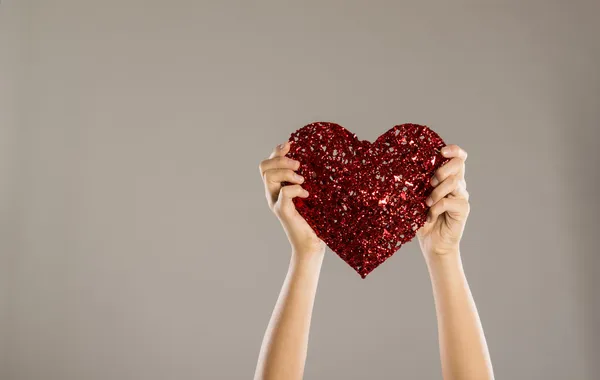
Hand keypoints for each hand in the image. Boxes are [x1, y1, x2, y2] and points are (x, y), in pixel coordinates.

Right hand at [259, 141, 325, 256]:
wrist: (312, 244)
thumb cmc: (314, 219)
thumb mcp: (310, 193)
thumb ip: (306, 178)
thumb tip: (315, 158)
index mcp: (277, 187)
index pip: (267, 163)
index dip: (276, 152)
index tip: (290, 145)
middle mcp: (272, 194)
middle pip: (264, 167)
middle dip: (281, 159)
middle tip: (299, 165)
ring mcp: (276, 202)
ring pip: (269, 177)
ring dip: (287, 172)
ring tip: (303, 179)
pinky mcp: (284, 212)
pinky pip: (284, 193)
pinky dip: (295, 189)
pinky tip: (306, 194)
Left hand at [417, 144, 469, 259]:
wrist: (432, 243)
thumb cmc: (422, 218)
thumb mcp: (415, 198)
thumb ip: (414, 184)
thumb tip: (398, 171)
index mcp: (447, 177)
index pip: (458, 157)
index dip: (453, 150)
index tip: (441, 151)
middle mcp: (457, 184)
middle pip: (459, 164)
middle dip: (442, 169)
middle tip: (430, 182)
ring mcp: (461, 196)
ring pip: (455, 182)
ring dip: (437, 191)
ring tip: (426, 203)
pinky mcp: (463, 209)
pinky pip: (450, 202)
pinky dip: (437, 207)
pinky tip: (429, 215)